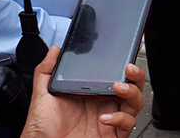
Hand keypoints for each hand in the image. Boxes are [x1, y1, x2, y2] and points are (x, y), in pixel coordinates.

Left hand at [22, 46, 144, 137]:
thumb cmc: (43, 127)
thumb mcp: (43, 94)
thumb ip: (46, 71)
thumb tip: (54, 51)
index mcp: (93, 92)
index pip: (116, 74)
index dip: (126, 62)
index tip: (129, 50)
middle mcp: (105, 104)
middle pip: (133, 86)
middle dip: (136, 74)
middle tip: (128, 68)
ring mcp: (111, 119)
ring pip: (136, 102)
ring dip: (132, 92)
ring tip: (118, 88)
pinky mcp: (112, 135)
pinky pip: (128, 124)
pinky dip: (120, 118)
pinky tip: (105, 117)